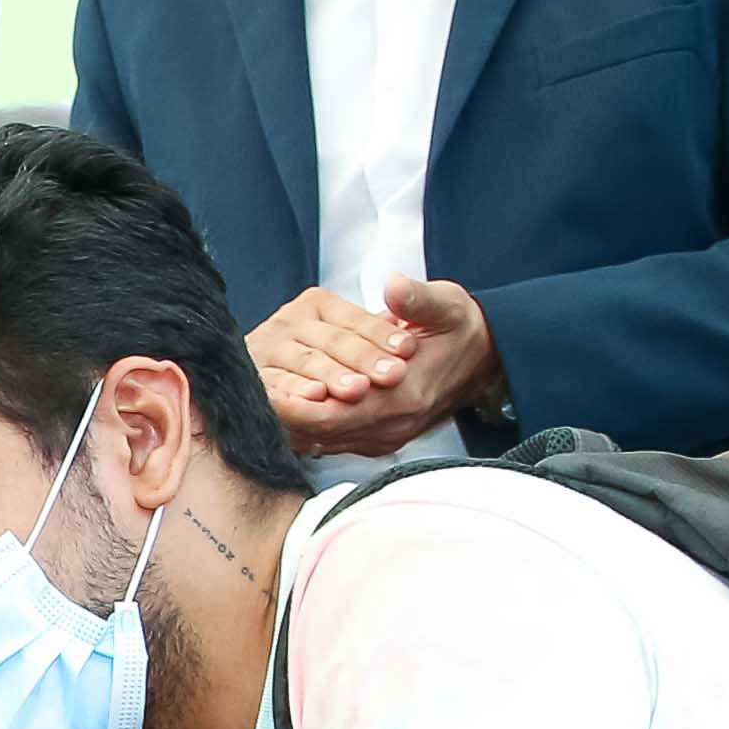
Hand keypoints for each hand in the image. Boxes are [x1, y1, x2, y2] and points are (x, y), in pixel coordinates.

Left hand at [260, 280, 498, 457]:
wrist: (485, 361)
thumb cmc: (459, 328)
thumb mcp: (447, 303)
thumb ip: (419, 299)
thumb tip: (397, 289)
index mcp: (404, 396)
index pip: (336, 411)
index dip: (295, 404)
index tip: (261, 389)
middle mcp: (390, 425)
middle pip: (320, 431)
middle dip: (281, 415)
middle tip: (243, 396)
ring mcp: (383, 437)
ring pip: (322, 439)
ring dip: (290, 423)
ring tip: (252, 402)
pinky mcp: (377, 437)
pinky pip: (332, 439)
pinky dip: (306, 427)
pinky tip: (281, 409)